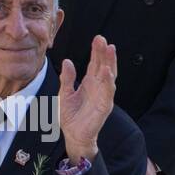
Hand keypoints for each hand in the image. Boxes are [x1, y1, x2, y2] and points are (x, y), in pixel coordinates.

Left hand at [58, 35, 116, 161]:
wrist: (73, 135)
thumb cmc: (70, 116)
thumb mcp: (64, 94)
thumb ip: (67, 78)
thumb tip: (67, 61)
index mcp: (89, 82)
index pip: (95, 63)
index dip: (97, 51)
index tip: (98, 38)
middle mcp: (98, 87)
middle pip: (104, 66)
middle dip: (104, 53)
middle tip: (103, 40)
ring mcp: (103, 96)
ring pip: (109, 76)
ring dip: (110, 63)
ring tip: (110, 50)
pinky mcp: (104, 107)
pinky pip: (107, 92)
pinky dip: (108, 81)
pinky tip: (107, 71)